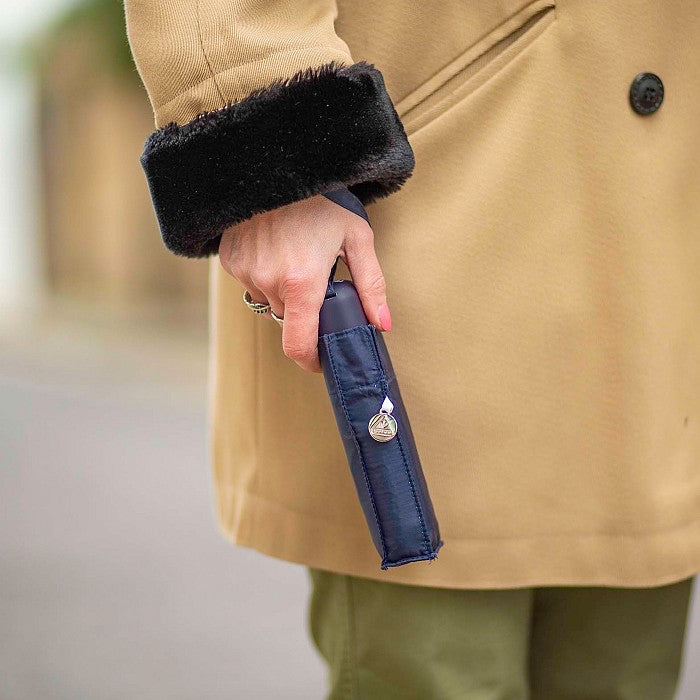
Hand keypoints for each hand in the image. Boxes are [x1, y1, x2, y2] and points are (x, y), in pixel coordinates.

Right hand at [218, 193, 392, 372]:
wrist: (277, 165)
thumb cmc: (322, 201)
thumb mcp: (356, 238)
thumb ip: (371, 285)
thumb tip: (382, 324)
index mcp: (302, 282)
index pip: (298, 346)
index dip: (310, 360)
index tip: (320, 360)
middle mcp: (269, 282)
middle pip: (289, 320)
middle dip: (305, 310)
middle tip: (317, 282)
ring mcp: (246, 272)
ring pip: (270, 301)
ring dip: (284, 292)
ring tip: (295, 257)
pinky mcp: (231, 261)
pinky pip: (251, 283)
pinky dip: (265, 275)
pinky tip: (275, 249)